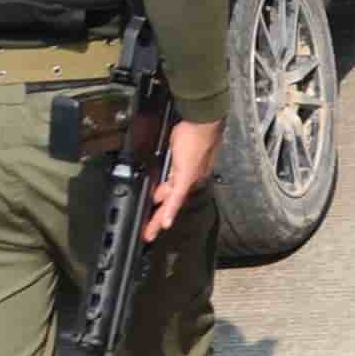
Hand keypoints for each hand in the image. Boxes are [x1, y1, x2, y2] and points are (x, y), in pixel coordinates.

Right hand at [142, 119, 218, 241]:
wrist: (203, 123)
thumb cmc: (193, 130)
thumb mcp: (178, 148)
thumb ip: (173, 160)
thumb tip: (165, 168)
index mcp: (188, 173)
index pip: (175, 193)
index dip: (167, 205)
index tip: (158, 213)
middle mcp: (189, 178)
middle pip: (173, 202)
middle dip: (161, 217)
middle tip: (150, 232)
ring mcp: (188, 178)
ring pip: (173, 203)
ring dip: (161, 218)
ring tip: (151, 231)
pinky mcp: (185, 176)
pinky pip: (176, 197)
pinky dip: (170, 210)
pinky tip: (165, 223)